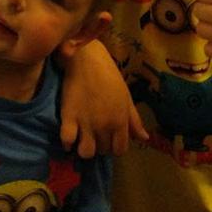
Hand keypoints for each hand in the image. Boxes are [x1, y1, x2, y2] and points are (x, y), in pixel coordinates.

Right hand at [60, 42, 148, 157]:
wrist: (86, 59)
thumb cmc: (109, 76)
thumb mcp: (126, 97)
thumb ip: (134, 120)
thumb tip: (144, 138)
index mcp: (120, 121)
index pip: (119, 150)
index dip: (114, 146)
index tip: (109, 138)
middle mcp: (104, 126)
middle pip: (103, 150)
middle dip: (100, 145)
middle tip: (96, 133)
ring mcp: (85, 123)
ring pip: (86, 152)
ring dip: (85, 148)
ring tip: (83, 138)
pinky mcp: (68, 117)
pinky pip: (67, 141)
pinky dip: (67, 142)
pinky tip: (69, 135)